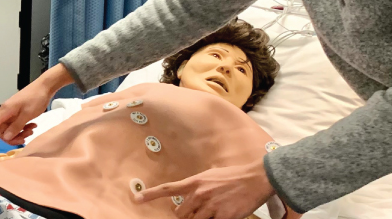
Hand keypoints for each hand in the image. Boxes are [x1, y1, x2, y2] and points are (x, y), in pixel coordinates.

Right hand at [0, 65, 72, 147]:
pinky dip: (23, 128)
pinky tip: (32, 125)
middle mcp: (6, 112)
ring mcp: (11, 113)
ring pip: (10, 130)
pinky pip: (16, 126)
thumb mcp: (27, 114)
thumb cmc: (36, 98)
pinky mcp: (17, 114)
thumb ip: (16, 127)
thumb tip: (5, 137)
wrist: (44, 87)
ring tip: (32, 129)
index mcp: (5, 111)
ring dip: (20, 133)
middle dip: (12, 137)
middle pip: (1, 131)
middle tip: (26, 136)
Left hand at [136, 159, 273, 218]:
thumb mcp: (211, 176)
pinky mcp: (222, 216)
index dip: (150, 194)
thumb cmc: (235, 177)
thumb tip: (189, 195)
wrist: (255, 178)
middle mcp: (199, 193)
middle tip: (201, 212)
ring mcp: (210, 206)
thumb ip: (198, 186)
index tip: (136, 199)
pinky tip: (222, 214)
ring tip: (213, 211)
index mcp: (195, 182)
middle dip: (186, 217)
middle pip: (180, 214)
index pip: (168, 189)